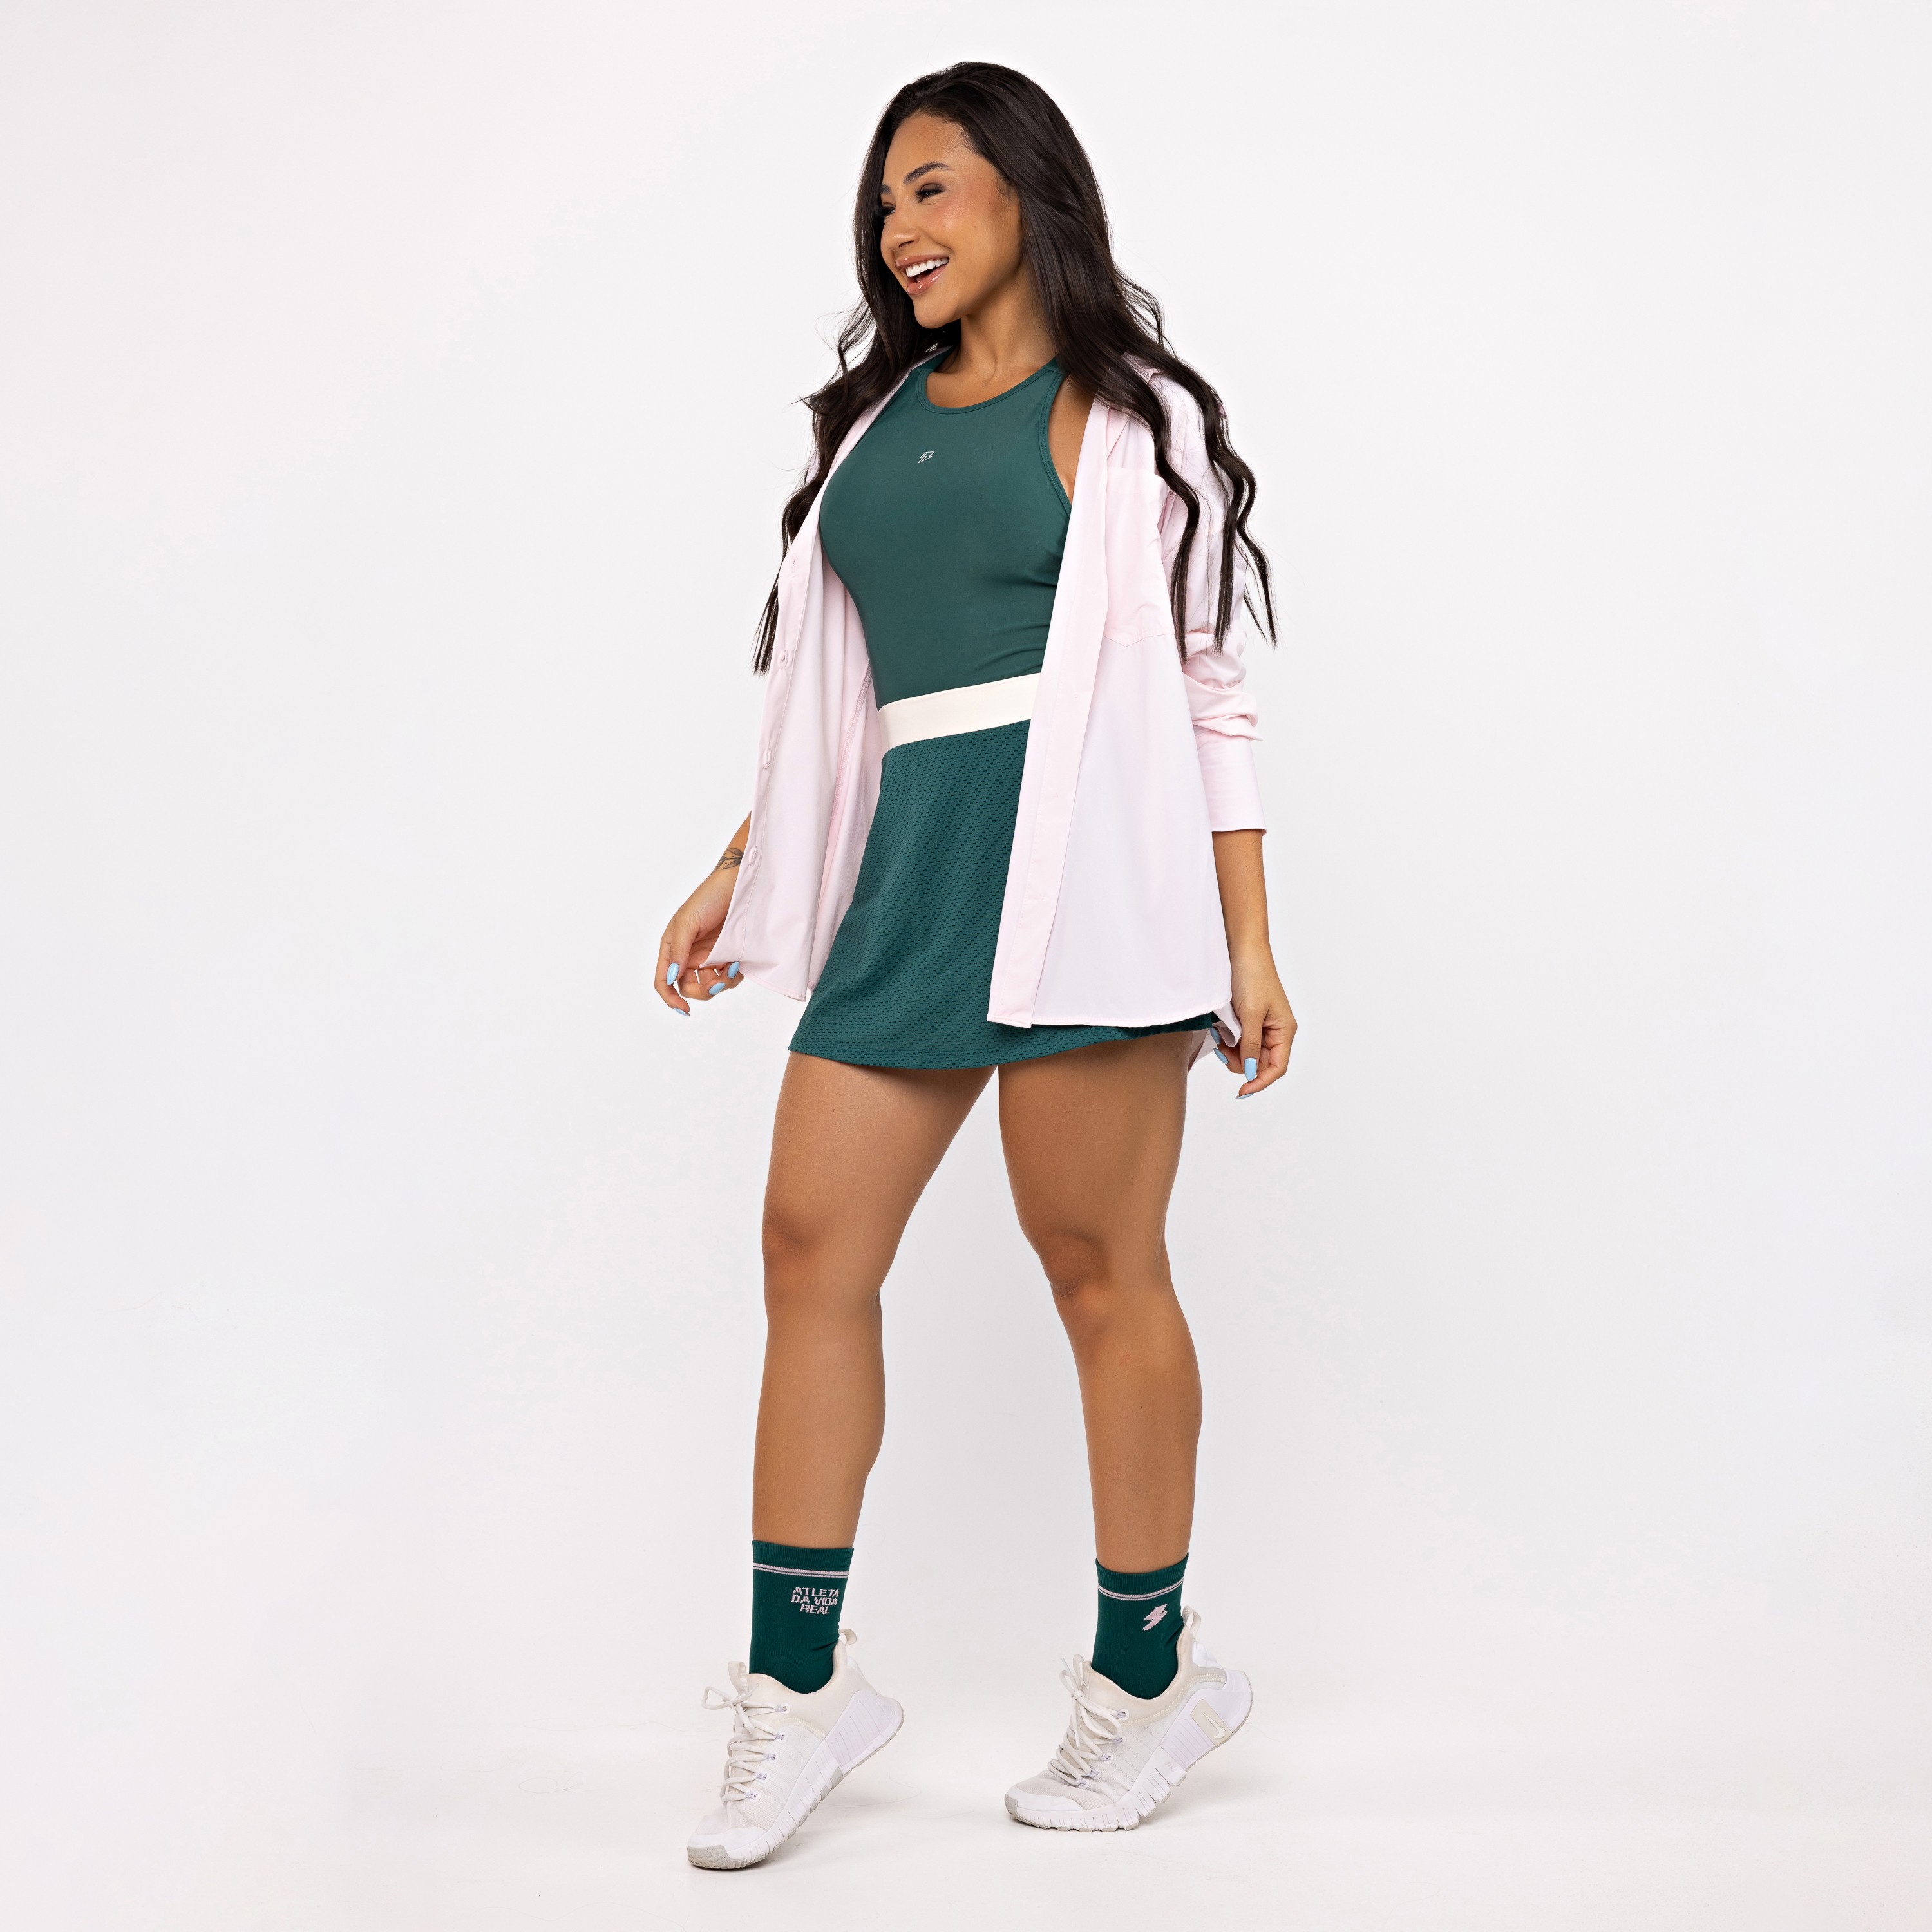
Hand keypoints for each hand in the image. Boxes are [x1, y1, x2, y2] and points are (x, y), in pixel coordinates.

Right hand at [655, 821, 751, 1015]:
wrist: (740, 883)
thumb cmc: (708, 898)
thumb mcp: (687, 923)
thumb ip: (678, 951)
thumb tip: (671, 978)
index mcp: (673, 948)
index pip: (664, 981)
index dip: (670, 998)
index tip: (683, 1008)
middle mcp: (690, 956)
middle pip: (688, 988)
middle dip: (701, 991)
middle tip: (715, 983)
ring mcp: (711, 957)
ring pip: (710, 986)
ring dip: (720, 984)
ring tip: (731, 969)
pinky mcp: (730, 957)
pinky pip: (729, 978)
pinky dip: (733, 977)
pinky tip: (738, 964)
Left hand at [1213, 947, 1295, 1096]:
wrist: (1241, 951)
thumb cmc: (1252, 978)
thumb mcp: (1250, 1015)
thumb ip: (1250, 1045)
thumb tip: (1249, 1072)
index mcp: (1284, 1031)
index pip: (1277, 1067)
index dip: (1260, 1081)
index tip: (1241, 1090)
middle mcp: (1275, 1032)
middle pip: (1258, 1063)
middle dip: (1239, 1062)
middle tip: (1223, 1049)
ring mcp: (1261, 1027)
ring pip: (1246, 1054)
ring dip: (1231, 1051)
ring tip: (1220, 1036)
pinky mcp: (1248, 1021)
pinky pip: (1238, 1041)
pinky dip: (1228, 1041)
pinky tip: (1220, 1031)